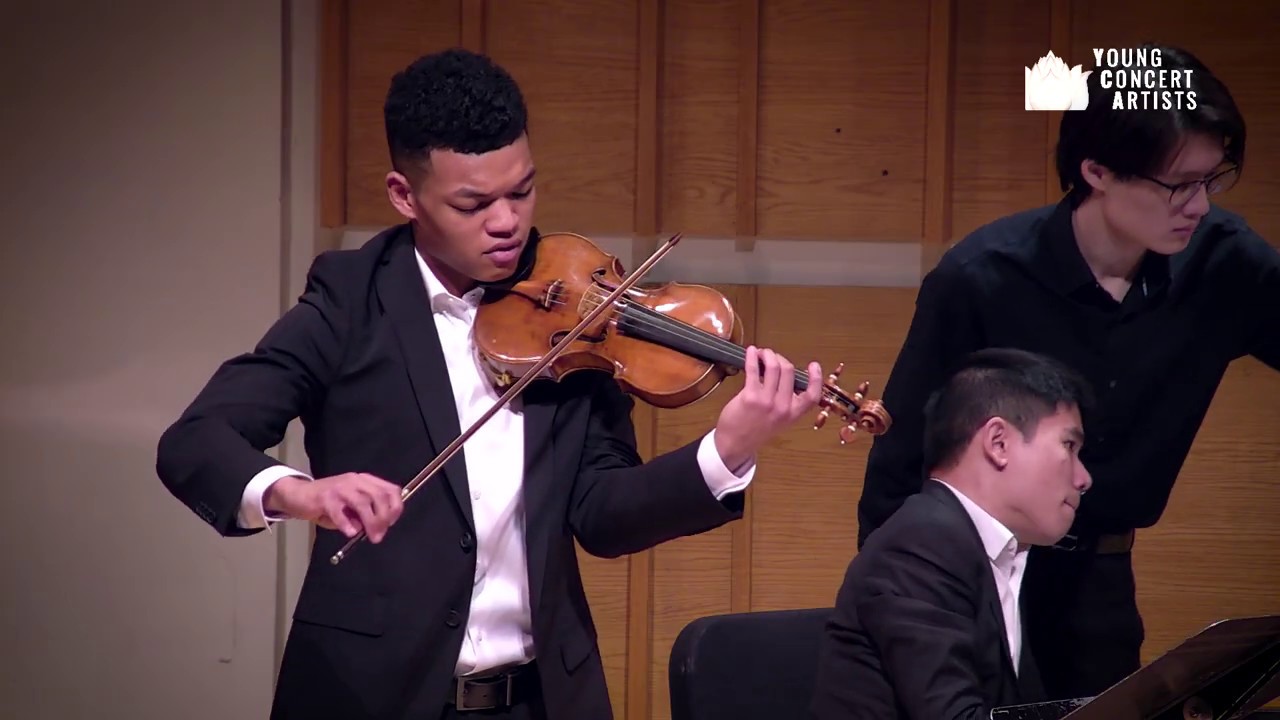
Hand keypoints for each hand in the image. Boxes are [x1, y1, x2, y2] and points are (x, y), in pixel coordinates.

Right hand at [263, 473, 404, 542]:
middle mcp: (355, 481)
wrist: (299, 495)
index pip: (390, 490)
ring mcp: (340, 488)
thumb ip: (364, 516)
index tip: (391, 523)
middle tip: (380, 535)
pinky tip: (350, 532)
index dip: (395, 507)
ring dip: (371, 522)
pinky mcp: (325, 498)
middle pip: (379, 496)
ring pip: (362, 503)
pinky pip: (339, 512)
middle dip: (384, 518)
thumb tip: (376, 529)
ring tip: (372, 537)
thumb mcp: (350, 508)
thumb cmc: (328, 503)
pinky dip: (347, 524)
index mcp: (365, 481)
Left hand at [713, 346, 822, 469]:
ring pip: (774, 367)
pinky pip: (754, 370)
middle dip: (780, 358)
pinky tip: (751, 352)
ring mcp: (767, 401)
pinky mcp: (750, 396)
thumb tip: (785, 375)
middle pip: (789, 371)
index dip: (816, 378)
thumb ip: (787, 401)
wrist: (736, 445)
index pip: (812, 395)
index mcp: (793, 413)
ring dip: (767, 354)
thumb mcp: (780, 420)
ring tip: (761, 353)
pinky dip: (752, 357)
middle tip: (771, 356)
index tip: (813, 365)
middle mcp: (783, 407)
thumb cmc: (756, 430)